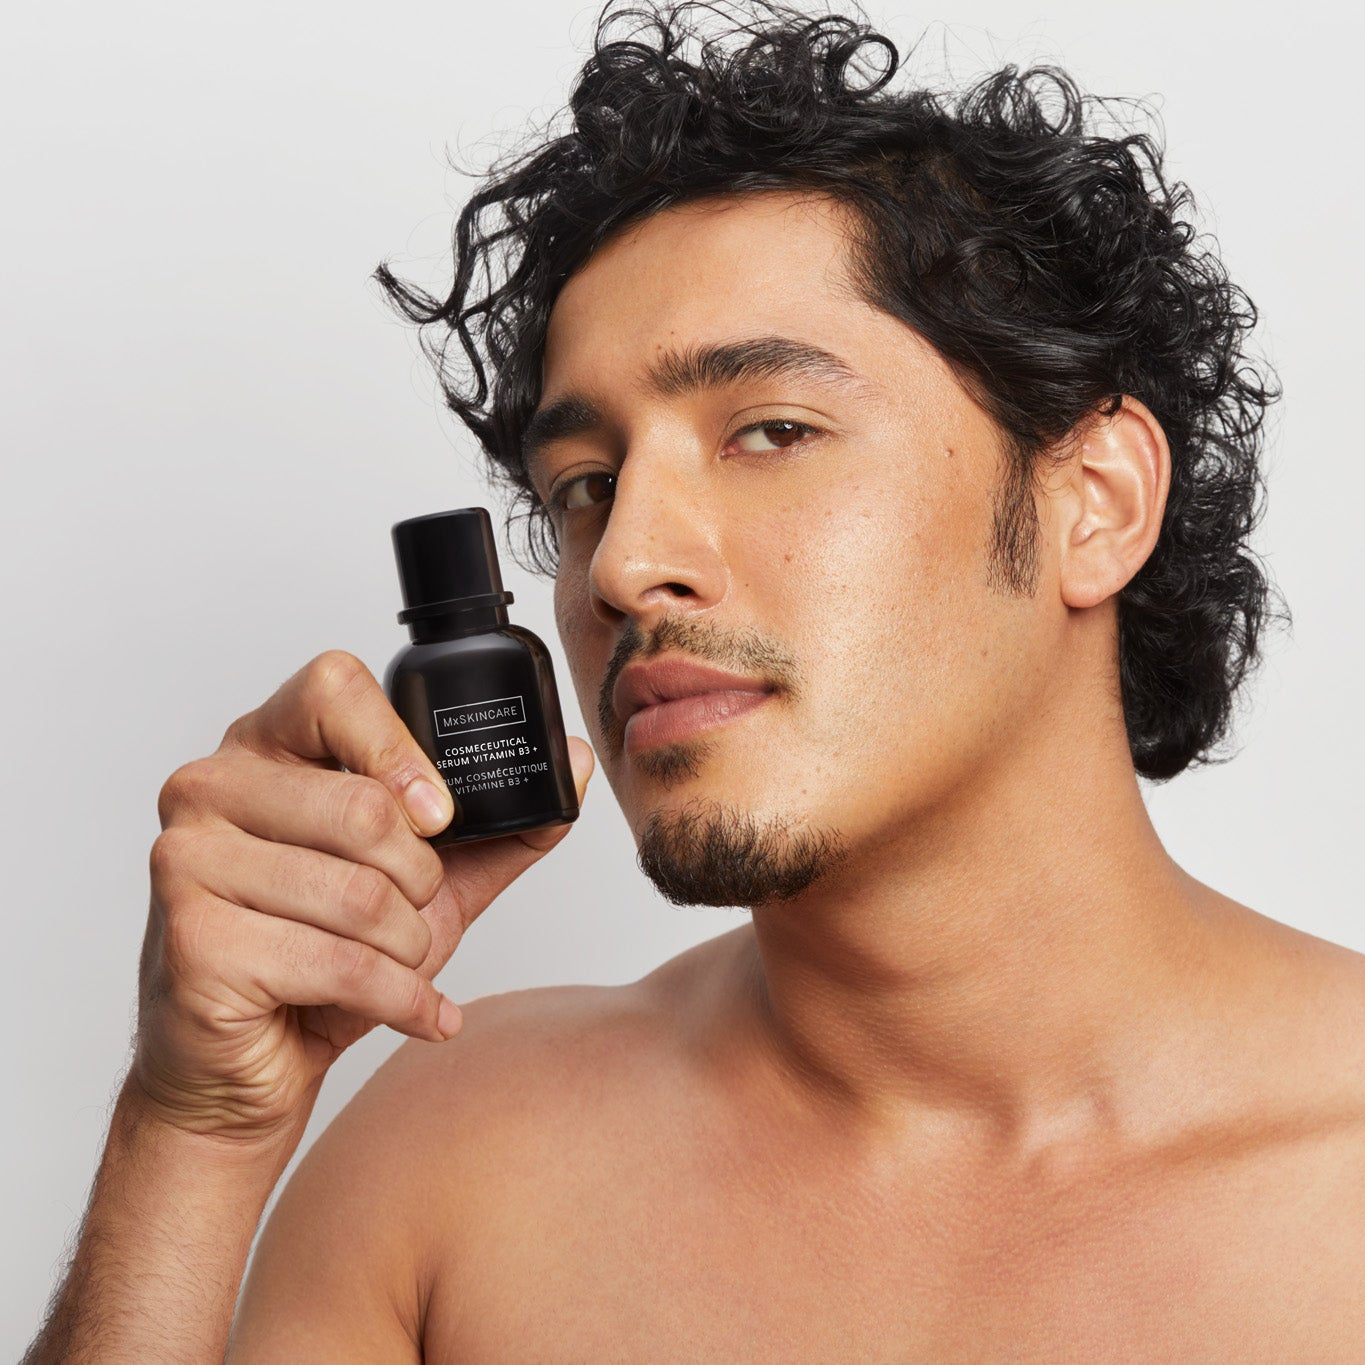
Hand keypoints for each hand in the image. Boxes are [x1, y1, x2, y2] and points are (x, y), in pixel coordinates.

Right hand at [132, 649, 593, 1148]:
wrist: (251, 1068)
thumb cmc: (327, 961)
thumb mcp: (429, 882)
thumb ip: (498, 823)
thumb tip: (572, 761)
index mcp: (263, 747)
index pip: (334, 686)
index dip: (400, 750)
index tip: (438, 815)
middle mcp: (210, 787)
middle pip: (363, 807)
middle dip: (421, 881)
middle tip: (412, 912)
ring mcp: (186, 861)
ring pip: (359, 895)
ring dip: (411, 948)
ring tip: (398, 963)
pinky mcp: (192, 940)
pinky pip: (338, 963)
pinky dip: (402, 998)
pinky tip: (415, 1011)